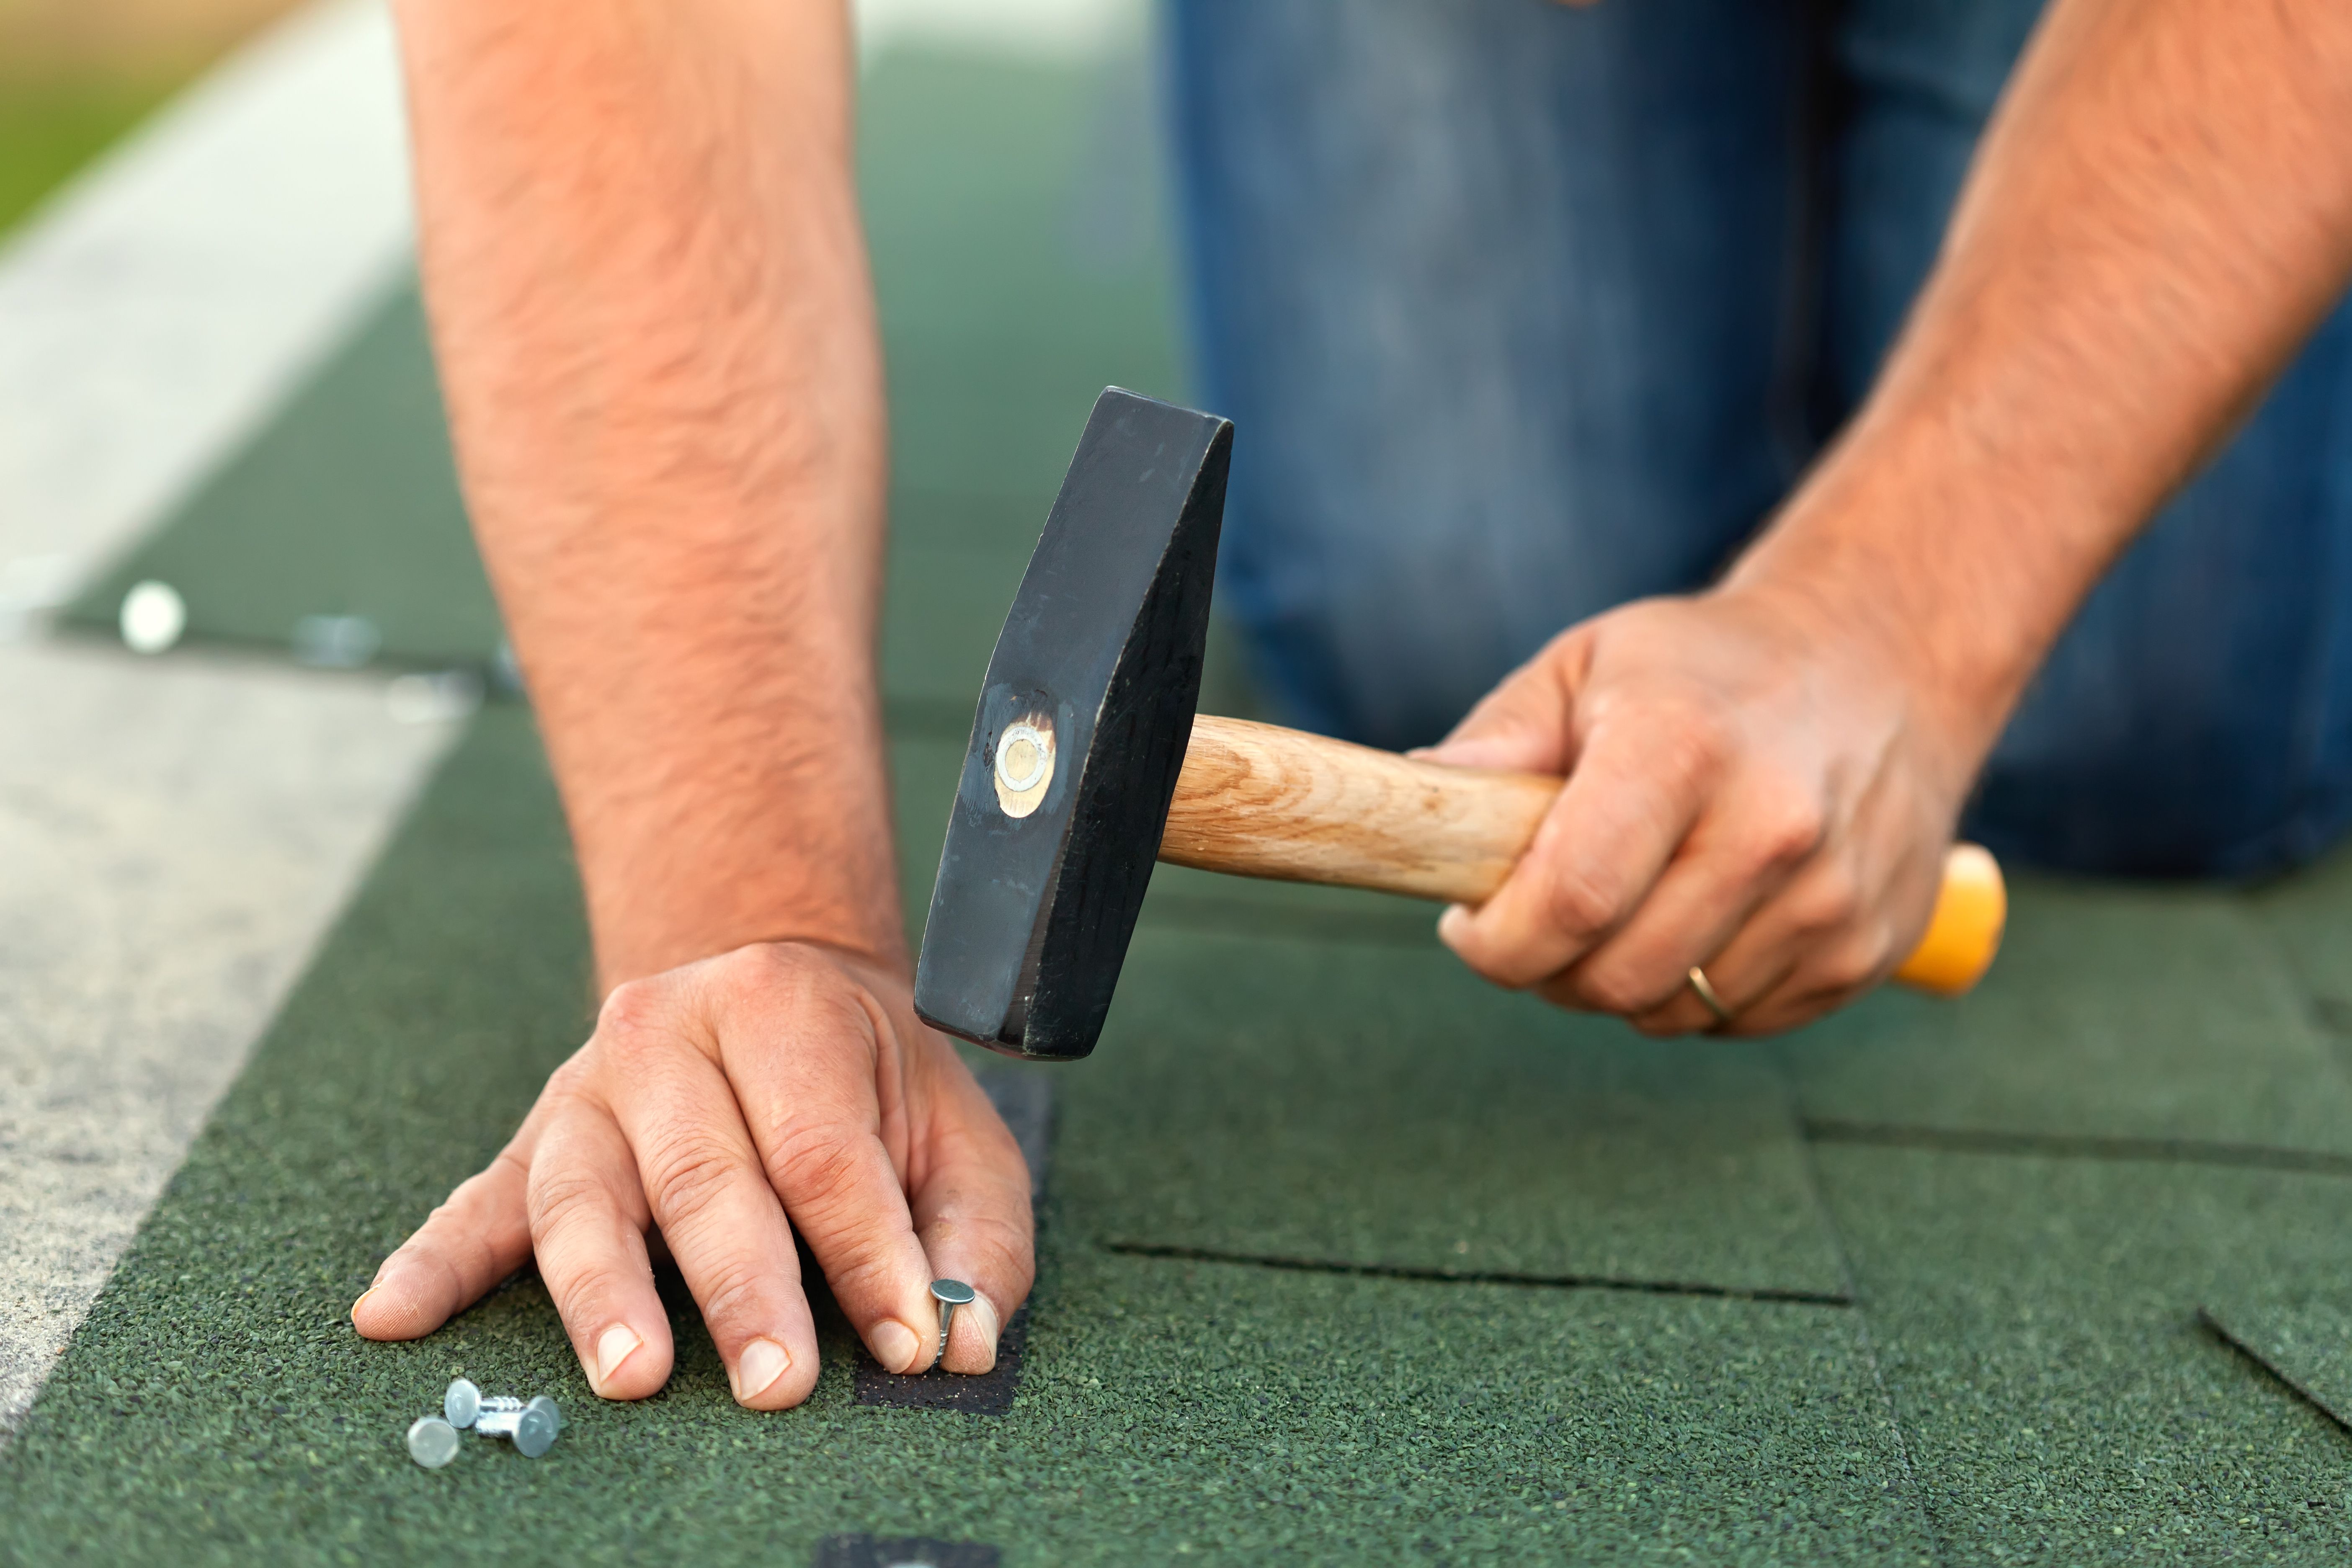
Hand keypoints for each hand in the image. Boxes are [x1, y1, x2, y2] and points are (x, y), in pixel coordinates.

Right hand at [351, 940, 1032, 1407]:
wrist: (769, 980)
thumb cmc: (867, 1080)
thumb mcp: (953, 1129)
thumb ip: (973, 1238)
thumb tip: (962, 1343)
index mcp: (781, 1007)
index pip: (826, 1149)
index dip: (869, 1254)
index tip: (905, 1342)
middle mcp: (670, 1032)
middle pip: (707, 1175)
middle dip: (744, 1289)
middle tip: (777, 1382)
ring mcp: (589, 1088)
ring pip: (587, 1195)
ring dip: (605, 1292)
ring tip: (629, 1373)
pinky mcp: (533, 1141)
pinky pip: (475, 1206)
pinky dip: (434, 1264)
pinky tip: (392, 1316)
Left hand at [1424, 586, 1978, 1035]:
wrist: (1884, 660)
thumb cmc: (1705, 669)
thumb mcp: (1589, 666)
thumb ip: (1498, 740)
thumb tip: (1413, 806)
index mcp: (1685, 748)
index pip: (1572, 899)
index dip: (1497, 941)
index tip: (1471, 924)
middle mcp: (1772, 828)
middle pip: (1615, 976)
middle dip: (1548, 968)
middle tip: (1539, 917)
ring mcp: (1832, 898)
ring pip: (1673, 1011)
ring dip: (1622, 981)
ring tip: (1627, 904)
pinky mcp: (1867, 949)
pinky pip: (1739, 1022)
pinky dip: (1696, 993)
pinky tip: (1700, 916)